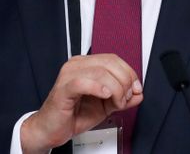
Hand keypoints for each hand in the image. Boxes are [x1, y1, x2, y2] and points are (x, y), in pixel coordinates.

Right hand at [20, 54, 143, 152]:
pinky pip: (83, 82)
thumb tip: (138, 93)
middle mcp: (77, 65)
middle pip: (109, 63)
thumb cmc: (73, 115)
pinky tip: (105, 95)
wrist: (51, 130)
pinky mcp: (63, 88)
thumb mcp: (105, 106)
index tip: (135, 89)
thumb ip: (122, 98)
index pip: (113, 59)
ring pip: (100, 72)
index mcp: (86, 65)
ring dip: (115, 89)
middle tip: (125, 99)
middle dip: (124, 81)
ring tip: (116, 103)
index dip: (129, 73)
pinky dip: (98, 88)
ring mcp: (68, 75)